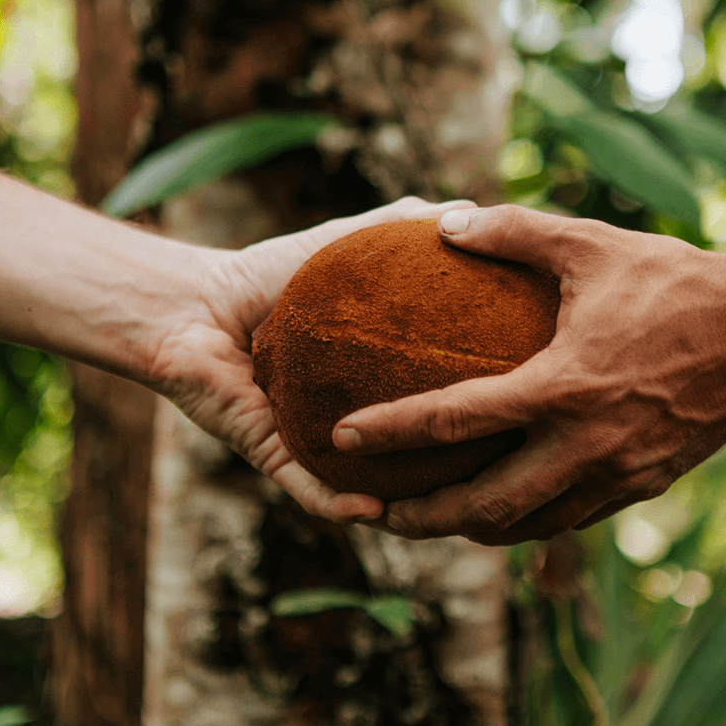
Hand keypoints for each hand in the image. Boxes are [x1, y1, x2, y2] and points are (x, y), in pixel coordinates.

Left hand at [147, 196, 474, 524]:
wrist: (197, 302)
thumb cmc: (269, 272)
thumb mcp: (348, 243)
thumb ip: (403, 226)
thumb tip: (467, 208)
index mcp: (380, 380)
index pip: (440, 403)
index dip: (483, 414)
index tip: (527, 411)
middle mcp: (355, 422)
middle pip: (415, 462)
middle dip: (455, 485)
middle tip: (500, 479)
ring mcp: (317, 446)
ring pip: (367, 493)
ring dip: (405, 514)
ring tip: (444, 516)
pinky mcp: (275, 456)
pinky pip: (309, 491)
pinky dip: (338, 504)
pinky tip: (371, 510)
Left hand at [330, 205, 725, 543]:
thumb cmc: (677, 281)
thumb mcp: (590, 243)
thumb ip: (512, 230)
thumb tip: (444, 221)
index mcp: (563, 387)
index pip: (457, 422)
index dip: (392, 434)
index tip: (341, 439)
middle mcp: (586, 446)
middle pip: (483, 509)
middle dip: (417, 521)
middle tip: (367, 514)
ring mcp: (618, 476)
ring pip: (526, 528)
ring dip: (468, 530)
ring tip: (423, 518)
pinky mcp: (642, 488)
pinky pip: (567, 520)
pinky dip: (522, 522)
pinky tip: (497, 507)